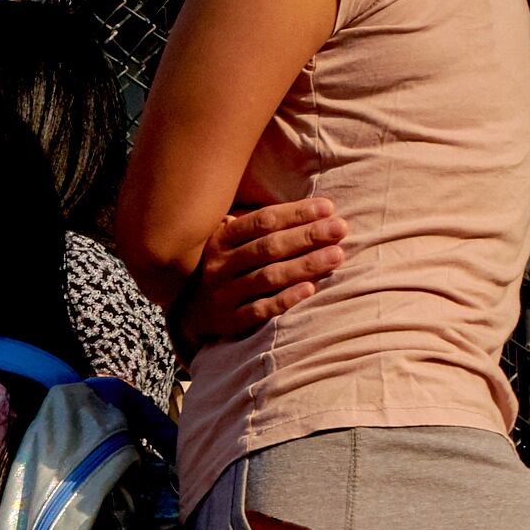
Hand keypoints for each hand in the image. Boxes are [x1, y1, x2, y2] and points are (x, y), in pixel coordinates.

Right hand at [175, 195, 344, 353]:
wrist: (189, 313)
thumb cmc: (225, 268)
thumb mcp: (231, 242)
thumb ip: (262, 227)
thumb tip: (318, 210)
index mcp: (220, 240)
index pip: (262, 221)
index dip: (296, 213)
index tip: (328, 208)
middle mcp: (218, 266)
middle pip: (268, 248)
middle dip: (307, 236)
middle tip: (340, 228)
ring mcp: (221, 295)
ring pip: (267, 278)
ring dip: (304, 265)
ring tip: (337, 255)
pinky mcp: (228, 321)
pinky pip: (259, 310)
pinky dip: (285, 300)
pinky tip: (309, 289)